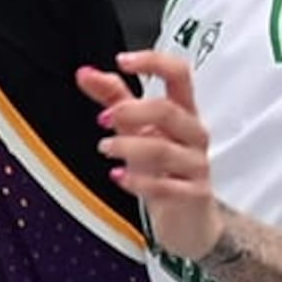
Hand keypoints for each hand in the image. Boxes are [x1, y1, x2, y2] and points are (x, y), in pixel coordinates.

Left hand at [79, 47, 222, 260]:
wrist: (189, 221)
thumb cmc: (165, 170)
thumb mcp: (138, 130)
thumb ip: (114, 99)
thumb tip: (85, 73)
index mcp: (184, 111)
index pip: (178, 74)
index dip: (152, 62)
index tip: (122, 61)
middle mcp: (193, 134)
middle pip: (168, 110)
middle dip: (131, 110)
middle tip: (104, 118)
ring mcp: (196, 164)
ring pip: (162, 149)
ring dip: (127, 147)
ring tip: (105, 149)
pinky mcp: (193, 194)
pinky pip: (165, 186)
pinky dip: (137, 181)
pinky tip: (119, 177)